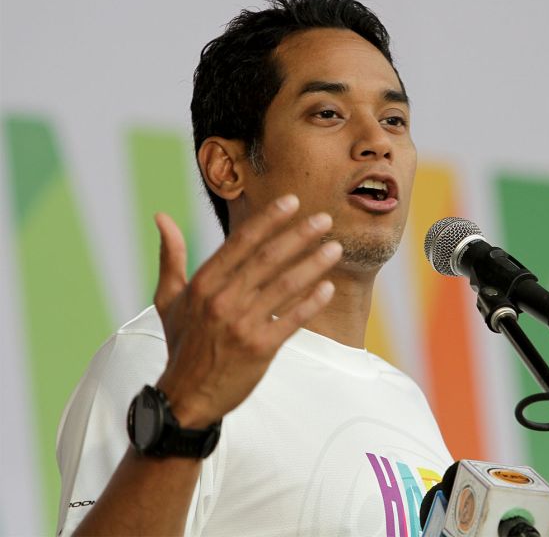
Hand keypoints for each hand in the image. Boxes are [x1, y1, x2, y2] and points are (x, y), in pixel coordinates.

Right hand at [152, 195, 341, 427]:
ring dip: (312, 265)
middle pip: (267, 259)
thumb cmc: (183, 343)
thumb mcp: (169, 299)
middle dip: (298, 236)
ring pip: (284, 287)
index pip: (241, 242)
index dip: (268, 220)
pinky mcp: (259, 348)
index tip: (292, 202)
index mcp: (203, 284)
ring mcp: (241, 325)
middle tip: (324, 218)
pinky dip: (311, 303)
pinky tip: (328, 287)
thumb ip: (171, 256)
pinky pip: (291, 321)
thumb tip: (162, 216)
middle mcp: (222, 300)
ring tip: (335, 248)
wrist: (186, 397)